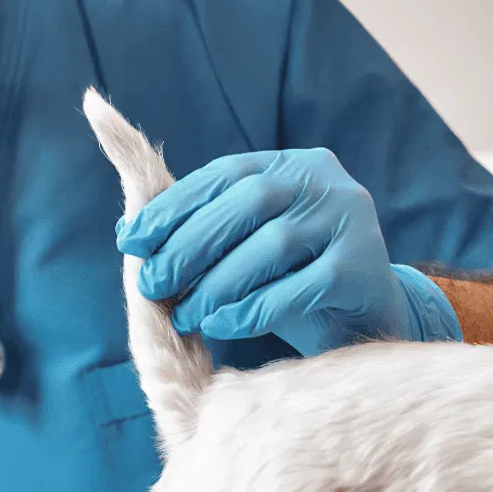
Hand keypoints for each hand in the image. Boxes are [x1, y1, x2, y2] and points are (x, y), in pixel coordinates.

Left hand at [116, 148, 459, 356]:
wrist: (363, 319)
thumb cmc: (291, 281)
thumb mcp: (246, 248)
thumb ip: (202, 233)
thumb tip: (129, 232)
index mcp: (291, 165)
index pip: (224, 175)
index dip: (173, 206)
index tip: (131, 240)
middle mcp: (325, 182)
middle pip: (248, 203)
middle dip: (189, 246)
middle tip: (151, 285)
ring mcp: (351, 221)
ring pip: (273, 245)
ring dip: (217, 284)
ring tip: (184, 316)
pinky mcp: (363, 268)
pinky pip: (298, 289)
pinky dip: (251, 310)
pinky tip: (220, 326)